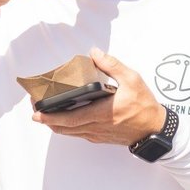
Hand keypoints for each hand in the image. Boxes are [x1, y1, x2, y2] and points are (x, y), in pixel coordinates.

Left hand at [32, 47, 166, 145]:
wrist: (155, 129)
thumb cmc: (144, 106)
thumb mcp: (132, 80)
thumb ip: (112, 65)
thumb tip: (95, 53)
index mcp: (102, 112)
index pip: (70, 118)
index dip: (51, 117)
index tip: (37, 112)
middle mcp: (96, 126)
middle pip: (64, 127)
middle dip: (47, 120)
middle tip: (35, 112)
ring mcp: (98, 134)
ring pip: (70, 132)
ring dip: (55, 125)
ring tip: (44, 115)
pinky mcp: (101, 137)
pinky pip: (79, 134)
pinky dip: (67, 128)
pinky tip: (65, 121)